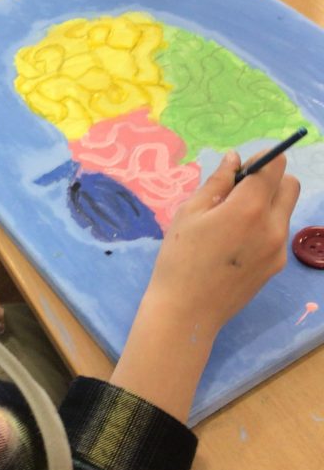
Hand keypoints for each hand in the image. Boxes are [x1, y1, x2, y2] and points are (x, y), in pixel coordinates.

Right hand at [148, 148, 299, 334]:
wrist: (188, 310)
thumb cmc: (180, 257)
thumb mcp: (190, 213)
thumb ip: (216, 183)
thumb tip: (234, 159)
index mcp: (250, 208)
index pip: (273, 167)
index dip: (260, 159)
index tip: (241, 167)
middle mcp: (273, 225)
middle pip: (290, 185)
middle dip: (270, 179)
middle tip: (238, 190)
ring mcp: (279, 248)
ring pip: (285, 209)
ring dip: (267, 202)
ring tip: (230, 219)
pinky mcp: (277, 265)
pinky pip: (278, 232)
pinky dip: (263, 225)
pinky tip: (234, 242)